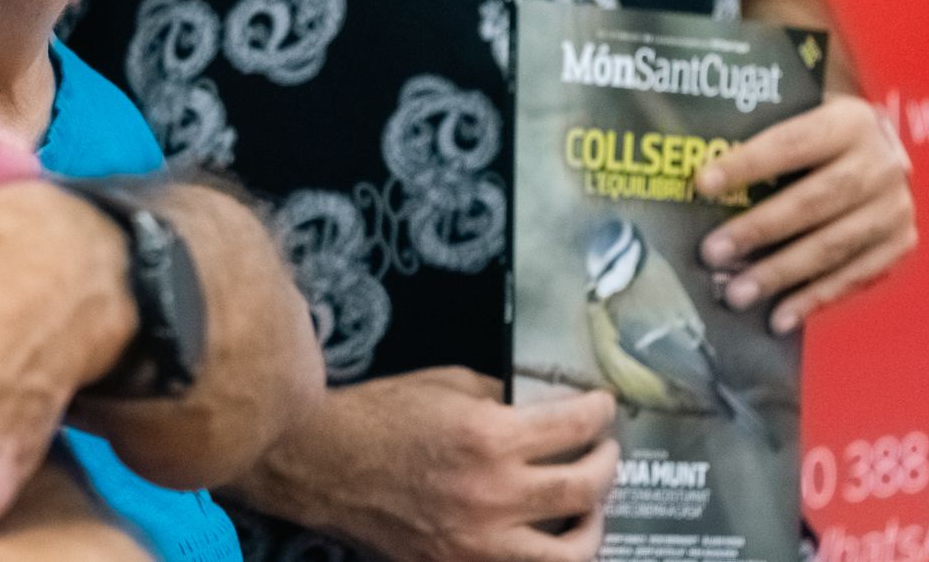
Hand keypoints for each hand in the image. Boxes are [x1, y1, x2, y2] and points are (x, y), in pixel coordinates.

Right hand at [232, 366, 618, 561]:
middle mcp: (493, 494)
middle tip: (605, 449)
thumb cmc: (377, 414)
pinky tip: (547, 538)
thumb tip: (540, 406)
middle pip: (587, 488)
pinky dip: (545, 556)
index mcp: (489, 437)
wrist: (321, 460)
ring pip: (572, 553)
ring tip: (588, 506)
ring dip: (593, 525)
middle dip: (607, 461)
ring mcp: (478, 542)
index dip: (600, 412)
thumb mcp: (445, 384)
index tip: (603, 406)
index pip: (576, 426)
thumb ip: (499, 396)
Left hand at [696, 92, 915, 333]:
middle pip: (814, 201)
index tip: (701, 185)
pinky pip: (853, 277)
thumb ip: (758, 132)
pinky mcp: (899, 244)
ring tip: (736, 294)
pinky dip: (812, 299)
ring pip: (833, 246)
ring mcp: (894, 209)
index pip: (791, 143)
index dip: (746, 164)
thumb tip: (694, 172)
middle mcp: (882, 165)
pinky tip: (778, 318)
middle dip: (759, 229)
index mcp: (850, 122)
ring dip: (780, 274)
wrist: (882, 151)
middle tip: (712, 253)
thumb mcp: (799, 116)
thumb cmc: (818, 137)